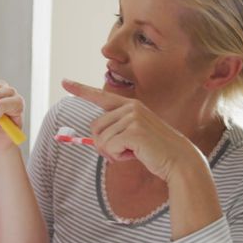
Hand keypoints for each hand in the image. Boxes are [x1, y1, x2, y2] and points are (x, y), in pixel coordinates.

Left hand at [63, 79, 203, 181]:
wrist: (179, 160)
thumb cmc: (156, 151)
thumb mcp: (134, 136)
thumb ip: (116, 131)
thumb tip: (91, 139)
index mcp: (130, 105)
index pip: (101, 96)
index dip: (80, 89)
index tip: (64, 82)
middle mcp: (131, 107)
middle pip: (95, 127)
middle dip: (104, 144)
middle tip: (124, 151)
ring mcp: (133, 118)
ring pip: (101, 139)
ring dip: (113, 153)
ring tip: (134, 152)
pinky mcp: (134, 131)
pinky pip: (109, 147)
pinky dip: (118, 157)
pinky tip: (136, 155)